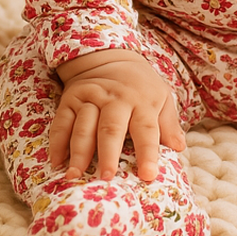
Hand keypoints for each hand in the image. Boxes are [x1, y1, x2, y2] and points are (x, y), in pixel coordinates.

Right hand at [48, 49, 185, 182]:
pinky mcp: (69, 99)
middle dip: (108, 154)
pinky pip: (61, 122)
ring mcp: (90, 97)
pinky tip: (57, 161)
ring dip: (79, 152)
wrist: (110, 56)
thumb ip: (168, 124)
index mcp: (142, 100)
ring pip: (83, 126)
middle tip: (106, 179)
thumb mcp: (161, 97)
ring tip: (75, 175)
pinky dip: (57, 142)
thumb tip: (179, 147)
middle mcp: (115, 98)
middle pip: (111, 128)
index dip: (148, 153)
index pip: (146, 129)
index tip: (148, 175)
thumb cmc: (140, 86)